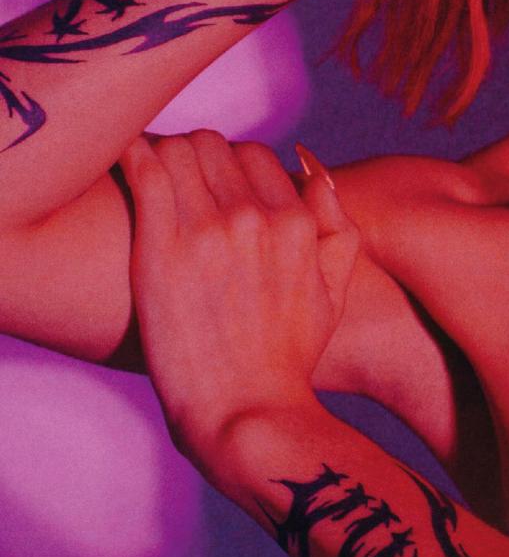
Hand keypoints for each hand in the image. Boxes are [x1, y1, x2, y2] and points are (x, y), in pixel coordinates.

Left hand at [117, 131, 358, 473]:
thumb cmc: (288, 360)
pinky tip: (121, 159)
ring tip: (146, 181)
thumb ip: (338, 229)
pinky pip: (144, 169)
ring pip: (178, 148)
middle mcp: (255, 216)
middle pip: (213, 145)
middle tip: (172, 185)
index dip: (228, 167)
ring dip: (161, 157)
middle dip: (193, 159)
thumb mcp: (334, 293)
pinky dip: (131, 154)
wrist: (245, 411)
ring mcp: (208, 229)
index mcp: (296, 223)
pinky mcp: (162, 247)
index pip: (254, 154)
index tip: (207, 188)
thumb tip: (315, 174)